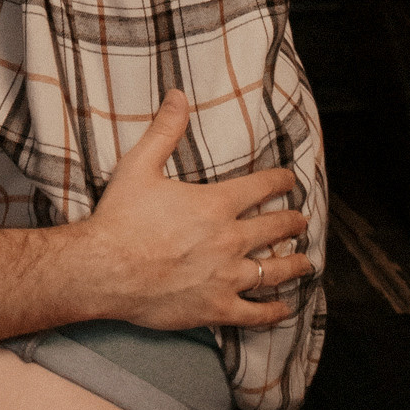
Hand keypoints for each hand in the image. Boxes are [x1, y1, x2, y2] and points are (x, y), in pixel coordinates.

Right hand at [74, 91, 312, 331]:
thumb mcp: (139, 165)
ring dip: (293, 265)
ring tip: (305, 262)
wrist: (104, 269)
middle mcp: (229, 240)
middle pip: (274, 228)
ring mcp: (226, 277)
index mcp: (215, 204)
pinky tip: (283, 308)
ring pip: (273, 271)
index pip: (261, 188)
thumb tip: (179, 95)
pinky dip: (273, 311)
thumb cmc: (121, 218)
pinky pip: (256, 313)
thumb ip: (165, 130)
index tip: (290, 180)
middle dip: (292, 222)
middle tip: (302, 220)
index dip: (279, 181)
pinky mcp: (217, 308)